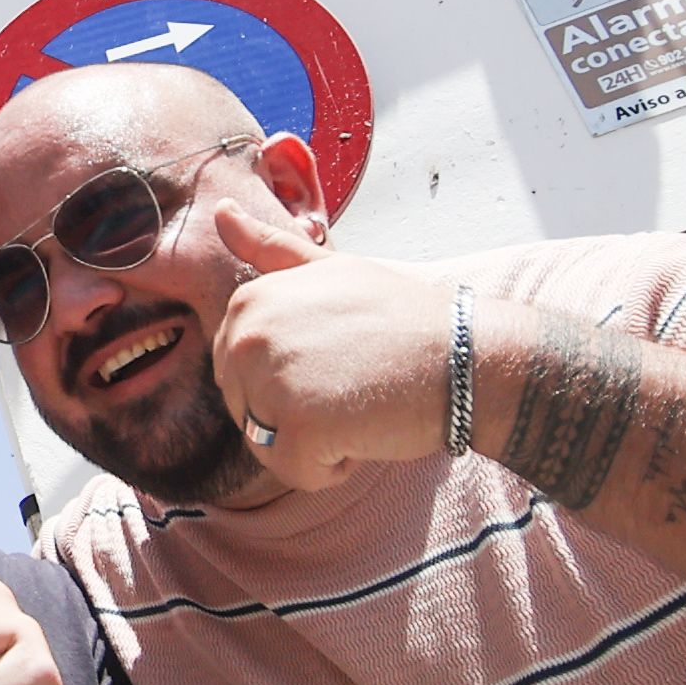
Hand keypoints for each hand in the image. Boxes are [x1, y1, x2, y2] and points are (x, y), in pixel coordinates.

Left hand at [208, 206, 456, 485]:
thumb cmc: (402, 317)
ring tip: (359, 404)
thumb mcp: (332, 271)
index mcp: (249, 303)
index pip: (239, 374)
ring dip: (315, 442)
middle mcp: (247, 337)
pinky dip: (333, 469)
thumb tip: (221, 212)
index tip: (339, 358)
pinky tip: (366, 432)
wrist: (464, 356)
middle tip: (353, 381)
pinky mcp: (297, 428)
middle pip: (248, 412)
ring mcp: (269, 382)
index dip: (293, 379)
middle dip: (297, 414)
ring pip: (268, 446)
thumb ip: (271, 250)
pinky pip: (295, 473)